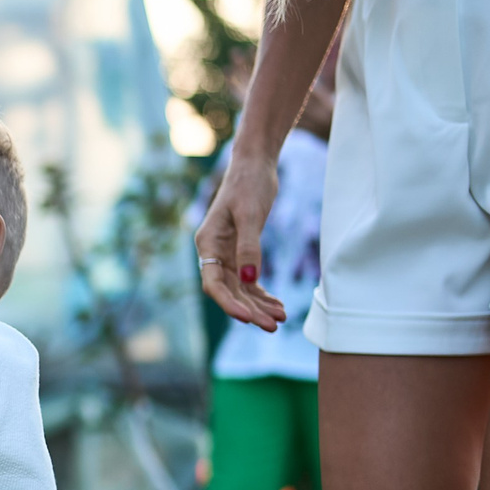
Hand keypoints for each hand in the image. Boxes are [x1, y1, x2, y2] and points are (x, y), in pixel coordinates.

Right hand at [195, 150, 286, 330]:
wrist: (255, 164)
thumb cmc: (249, 184)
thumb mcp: (251, 213)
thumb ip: (250, 247)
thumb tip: (250, 279)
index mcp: (208, 243)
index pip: (214, 284)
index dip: (229, 303)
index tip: (248, 318)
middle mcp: (213, 252)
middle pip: (229, 291)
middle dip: (250, 310)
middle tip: (274, 325)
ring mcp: (227, 253)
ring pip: (241, 288)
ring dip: (259, 305)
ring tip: (282, 318)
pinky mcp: (241, 250)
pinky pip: (250, 279)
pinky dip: (263, 292)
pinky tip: (278, 304)